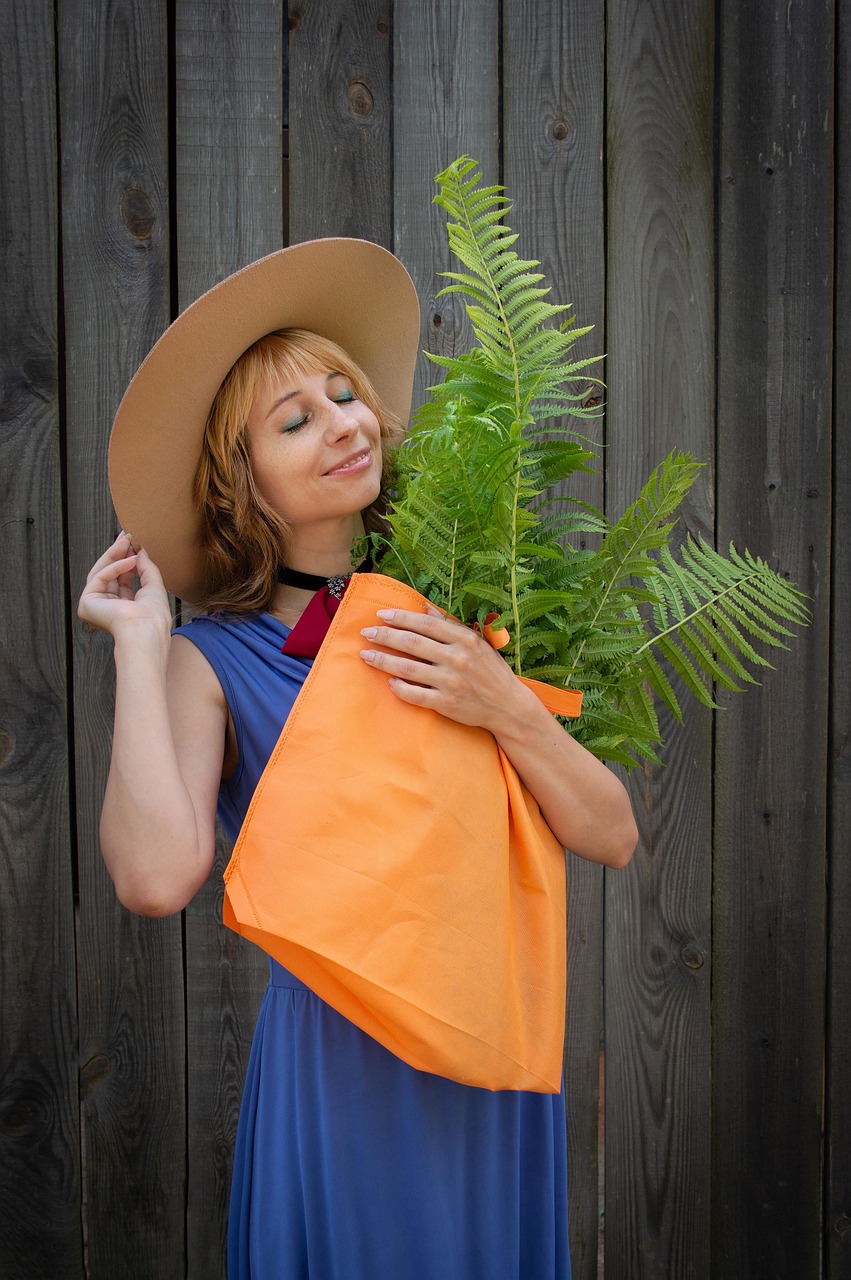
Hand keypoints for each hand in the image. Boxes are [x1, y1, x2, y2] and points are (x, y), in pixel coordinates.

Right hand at [78, 532, 171, 639]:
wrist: (146, 630)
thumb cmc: (154, 615)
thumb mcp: (154, 586)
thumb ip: (146, 567)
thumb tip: (140, 550)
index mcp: (123, 607)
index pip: (121, 579)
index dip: (126, 559)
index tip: (133, 541)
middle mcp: (107, 607)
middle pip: (109, 573)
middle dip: (118, 553)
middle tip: (127, 535)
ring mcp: (95, 606)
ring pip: (101, 572)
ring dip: (114, 554)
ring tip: (127, 540)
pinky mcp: (87, 604)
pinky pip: (99, 578)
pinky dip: (114, 567)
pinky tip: (130, 560)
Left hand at [358, 605, 527, 732]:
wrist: (509, 707)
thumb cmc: (492, 671)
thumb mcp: (478, 642)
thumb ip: (451, 626)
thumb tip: (425, 609)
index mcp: (465, 640)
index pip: (425, 624)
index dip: (401, 617)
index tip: (381, 615)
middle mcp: (456, 658)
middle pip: (411, 643)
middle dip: (385, 635)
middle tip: (367, 632)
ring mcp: (450, 682)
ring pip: (407, 668)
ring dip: (382, 660)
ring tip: (366, 655)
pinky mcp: (445, 703)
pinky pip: (414, 694)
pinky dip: (399, 687)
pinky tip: (389, 681)